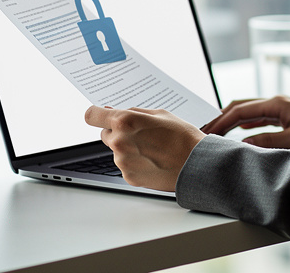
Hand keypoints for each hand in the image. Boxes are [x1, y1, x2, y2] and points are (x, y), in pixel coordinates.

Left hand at [83, 106, 204, 191]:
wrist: (197, 164)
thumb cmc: (182, 136)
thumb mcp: (159, 114)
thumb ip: (131, 112)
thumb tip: (112, 111)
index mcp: (125, 122)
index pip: (92, 115)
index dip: (96, 114)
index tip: (100, 115)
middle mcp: (119, 142)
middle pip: (105, 134)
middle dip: (118, 133)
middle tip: (141, 134)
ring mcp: (122, 162)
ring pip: (116, 151)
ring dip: (128, 149)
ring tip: (152, 149)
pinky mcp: (128, 177)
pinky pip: (125, 166)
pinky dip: (135, 163)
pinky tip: (152, 161)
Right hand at [201, 96, 289, 153]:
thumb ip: (267, 142)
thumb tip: (243, 145)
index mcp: (275, 103)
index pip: (240, 110)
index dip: (221, 121)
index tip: (207, 131)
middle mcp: (275, 102)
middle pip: (241, 106)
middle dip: (222, 117)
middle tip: (205, 129)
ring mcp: (280, 107)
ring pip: (249, 111)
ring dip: (232, 120)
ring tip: (217, 131)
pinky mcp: (284, 115)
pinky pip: (259, 117)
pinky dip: (245, 123)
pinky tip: (239, 132)